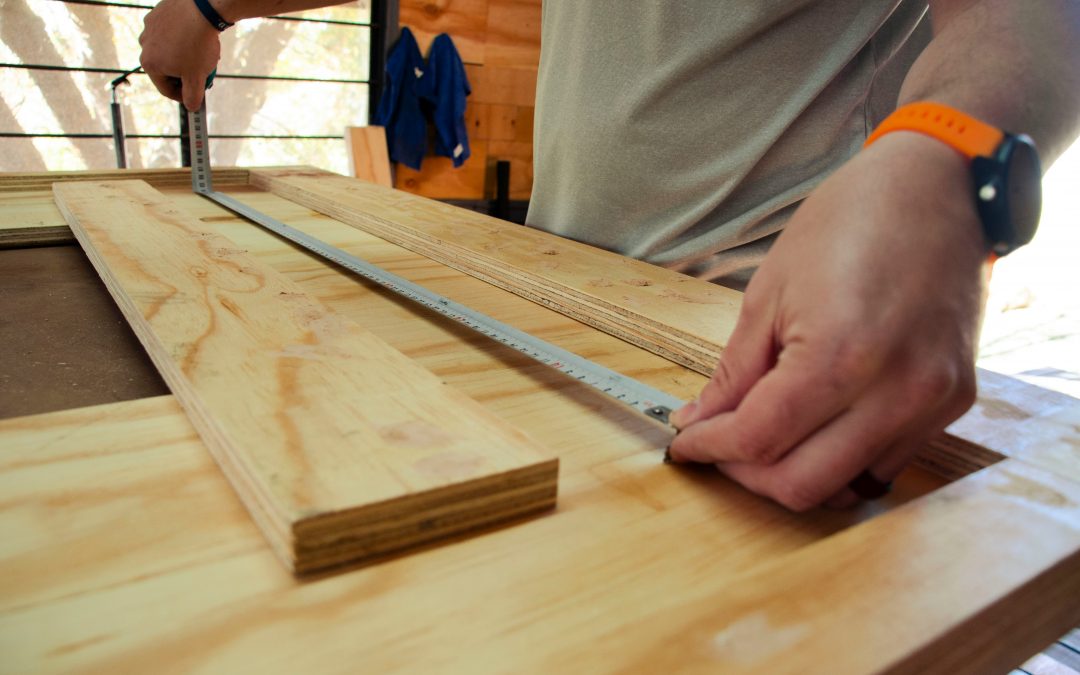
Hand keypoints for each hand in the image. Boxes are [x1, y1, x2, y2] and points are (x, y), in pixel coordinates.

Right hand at [139, 0, 222, 110]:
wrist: (202, 10)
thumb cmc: (197, 46)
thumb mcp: (197, 77)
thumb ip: (192, 96)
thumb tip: (191, 107)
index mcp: (150, 64)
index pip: (165, 89)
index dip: (184, 96)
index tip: (197, 95)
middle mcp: (144, 45)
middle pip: (166, 68)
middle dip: (185, 73)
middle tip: (203, 73)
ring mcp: (150, 27)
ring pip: (169, 49)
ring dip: (184, 56)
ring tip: (202, 53)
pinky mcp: (158, 13)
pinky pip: (171, 32)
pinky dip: (182, 38)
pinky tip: (197, 36)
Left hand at [668, 132, 988, 510]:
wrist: (935, 187)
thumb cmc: (847, 223)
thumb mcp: (769, 293)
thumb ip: (734, 373)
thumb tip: (701, 422)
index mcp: (841, 356)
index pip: (759, 440)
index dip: (710, 449)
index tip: (686, 444)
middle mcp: (896, 392)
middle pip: (802, 485)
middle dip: (746, 474)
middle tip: (720, 445)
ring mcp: (932, 402)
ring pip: (847, 488)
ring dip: (795, 474)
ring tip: (766, 437)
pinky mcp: (955, 403)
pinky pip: (886, 464)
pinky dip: (841, 461)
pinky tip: (817, 427)